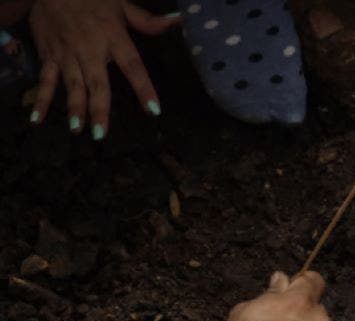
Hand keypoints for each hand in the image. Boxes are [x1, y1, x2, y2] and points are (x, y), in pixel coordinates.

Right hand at [28, 0, 177, 137]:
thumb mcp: (121, 4)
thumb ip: (147, 21)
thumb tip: (177, 21)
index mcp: (113, 37)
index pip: (133, 66)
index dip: (144, 88)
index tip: (153, 110)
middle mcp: (90, 49)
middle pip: (96, 83)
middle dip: (99, 109)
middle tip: (101, 134)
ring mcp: (67, 54)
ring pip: (71, 84)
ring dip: (74, 107)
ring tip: (78, 129)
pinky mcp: (49, 54)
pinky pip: (45, 79)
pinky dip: (40, 99)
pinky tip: (38, 118)